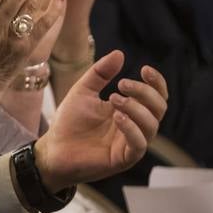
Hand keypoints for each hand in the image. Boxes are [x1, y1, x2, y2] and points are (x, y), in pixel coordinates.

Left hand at [35, 52, 168, 191]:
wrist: (53, 148)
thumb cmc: (69, 121)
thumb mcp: (83, 90)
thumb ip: (100, 73)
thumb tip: (119, 53)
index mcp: (129, 110)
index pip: (156, 96)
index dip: (156, 82)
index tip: (145, 69)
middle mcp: (135, 126)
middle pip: (159, 108)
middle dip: (145, 92)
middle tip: (122, 84)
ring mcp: (130, 143)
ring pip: (152, 125)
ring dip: (136, 108)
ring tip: (113, 99)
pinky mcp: (123, 159)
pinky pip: (139, 144)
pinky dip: (132, 128)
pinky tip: (117, 117)